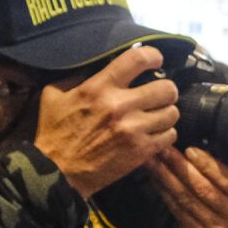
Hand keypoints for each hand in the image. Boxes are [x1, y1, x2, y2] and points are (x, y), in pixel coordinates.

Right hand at [33, 46, 180, 197]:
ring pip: (172, 113)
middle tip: (158, 96)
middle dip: (165, 91)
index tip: (156, 61)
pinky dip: (164, 134)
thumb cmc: (55, 131)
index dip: (154, 56)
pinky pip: (170, 136)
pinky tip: (153, 134)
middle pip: (167, 88)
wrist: (56, 171)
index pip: (138, 59)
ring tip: (155, 116)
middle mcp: (119, 106)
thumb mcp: (55, 95)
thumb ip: (79, 76)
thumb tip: (100, 61)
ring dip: (166, 114)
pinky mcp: (141, 151)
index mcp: (98, 88)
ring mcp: (132, 129)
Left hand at [147, 146, 227, 227]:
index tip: (188, 149)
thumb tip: (198, 150)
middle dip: (181, 166)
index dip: (206, 163)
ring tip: (154, 162)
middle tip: (164, 150)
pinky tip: (156, 180)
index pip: (227, 178)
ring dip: (167, 178)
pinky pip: (178, 210)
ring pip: (188, 198)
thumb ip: (227, 179)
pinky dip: (165, 193)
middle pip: (205, 187)